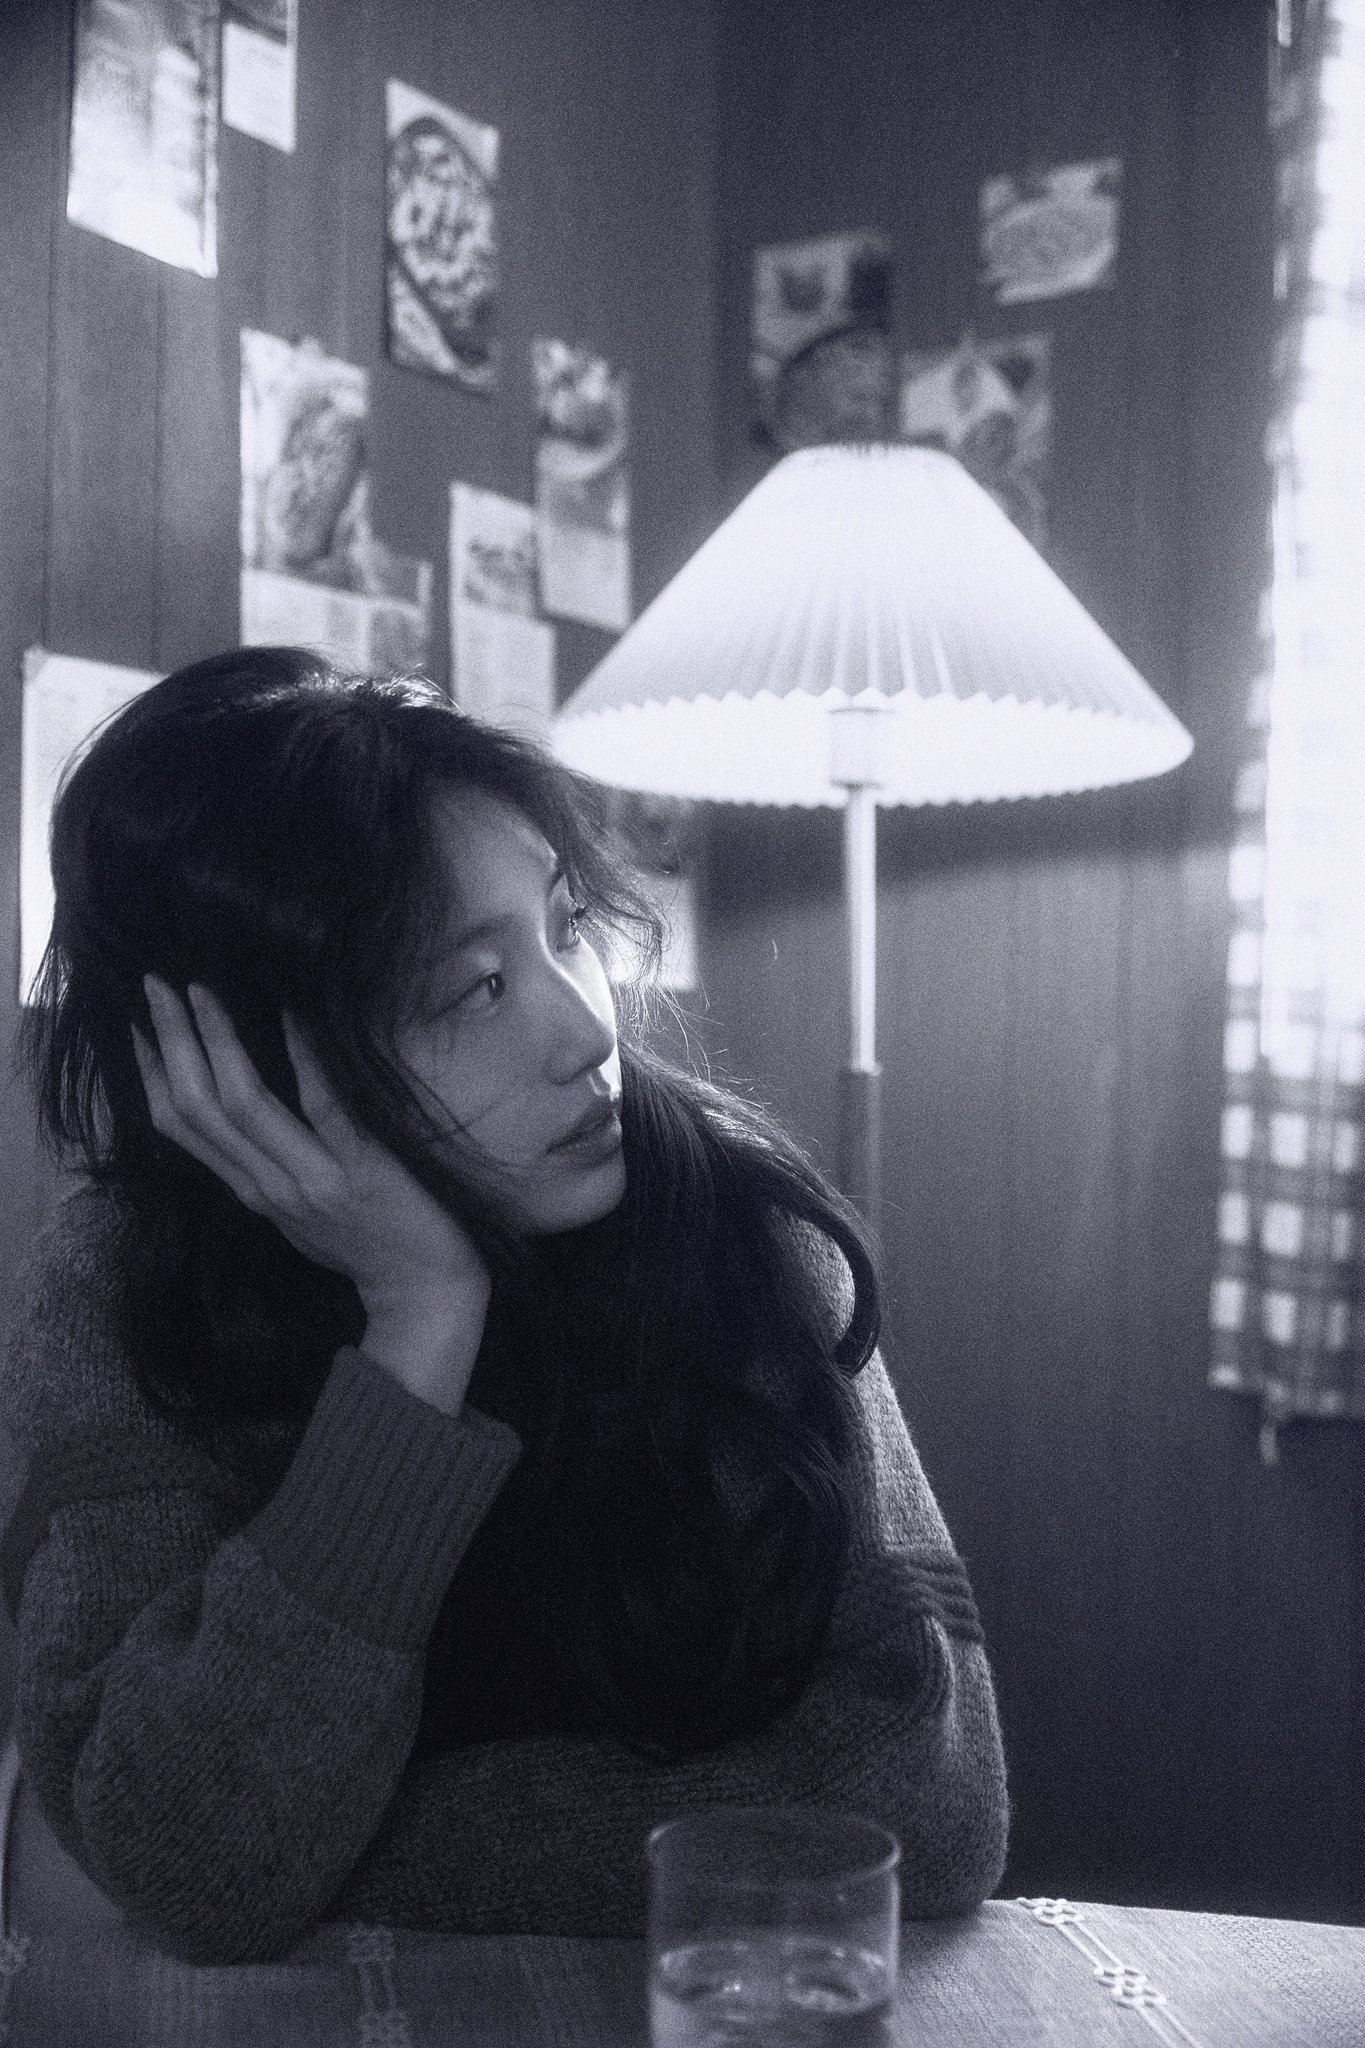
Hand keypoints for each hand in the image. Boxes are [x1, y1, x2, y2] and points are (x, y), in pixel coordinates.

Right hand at [132, 977, 489, 1414]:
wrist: (426, 1292)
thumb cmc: (367, 1244)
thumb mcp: (299, 1213)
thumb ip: (268, 1168)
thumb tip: (245, 1111)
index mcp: (250, 1191)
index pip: (180, 1127)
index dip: (152, 1073)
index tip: (136, 1025)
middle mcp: (269, 1186)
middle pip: (200, 1107)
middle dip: (172, 1042)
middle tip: (155, 984)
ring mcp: (311, 1179)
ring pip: (242, 1105)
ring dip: (217, 1040)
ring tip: (201, 990)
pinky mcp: (361, 1169)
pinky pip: (323, 1105)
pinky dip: (304, 1057)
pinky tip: (292, 1014)